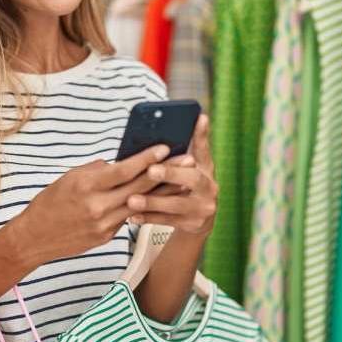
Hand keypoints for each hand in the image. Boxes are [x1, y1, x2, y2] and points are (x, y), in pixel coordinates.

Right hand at [8, 144, 169, 265]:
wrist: (34, 238)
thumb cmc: (50, 202)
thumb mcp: (70, 178)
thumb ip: (97, 170)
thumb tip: (119, 163)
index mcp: (87, 186)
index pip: (123, 170)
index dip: (146, 159)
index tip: (164, 147)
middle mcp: (98, 206)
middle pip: (138, 187)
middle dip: (165, 172)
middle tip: (186, 160)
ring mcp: (104, 224)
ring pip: (140, 204)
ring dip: (163, 192)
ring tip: (183, 180)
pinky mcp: (106, 237)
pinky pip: (128, 217)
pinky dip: (143, 206)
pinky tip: (160, 199)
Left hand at [126, 115, 216, 236]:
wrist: (201, 219)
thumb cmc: (190, 185)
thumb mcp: (195, 165)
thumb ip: (194, 144)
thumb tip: (199, 116)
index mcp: (207, 169)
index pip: (204, 150)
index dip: (200, 136)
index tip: (197, 119)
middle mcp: (209, 188)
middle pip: (192, 179)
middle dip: (170, 174)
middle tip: (151, 170)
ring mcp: (202, 209)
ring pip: (176, 205)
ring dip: (153, 202)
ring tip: (132, 199)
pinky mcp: (193, 225)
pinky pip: (167, 222)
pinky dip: (148, 218)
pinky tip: (132, 215)